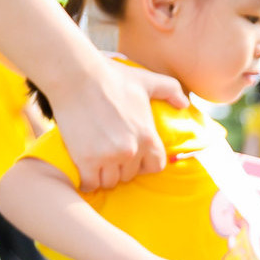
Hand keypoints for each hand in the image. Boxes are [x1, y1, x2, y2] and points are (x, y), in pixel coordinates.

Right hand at [45, 59, 186, 191]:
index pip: (156, 166)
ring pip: (110, 181)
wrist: (75, 75)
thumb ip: (170, 90)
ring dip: (103, 174)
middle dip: (121, 167)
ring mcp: (108, 156)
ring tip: (96, 162)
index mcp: (148, 136)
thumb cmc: (110, 76)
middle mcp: (131, 150)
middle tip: (109, 155)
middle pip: (130, 174)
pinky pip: (90, 183)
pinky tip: (83, 170)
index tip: (133, 157)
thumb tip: (184, 103)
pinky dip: (86, 180)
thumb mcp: (145, 80)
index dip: (144, 163)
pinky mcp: (86, 159)